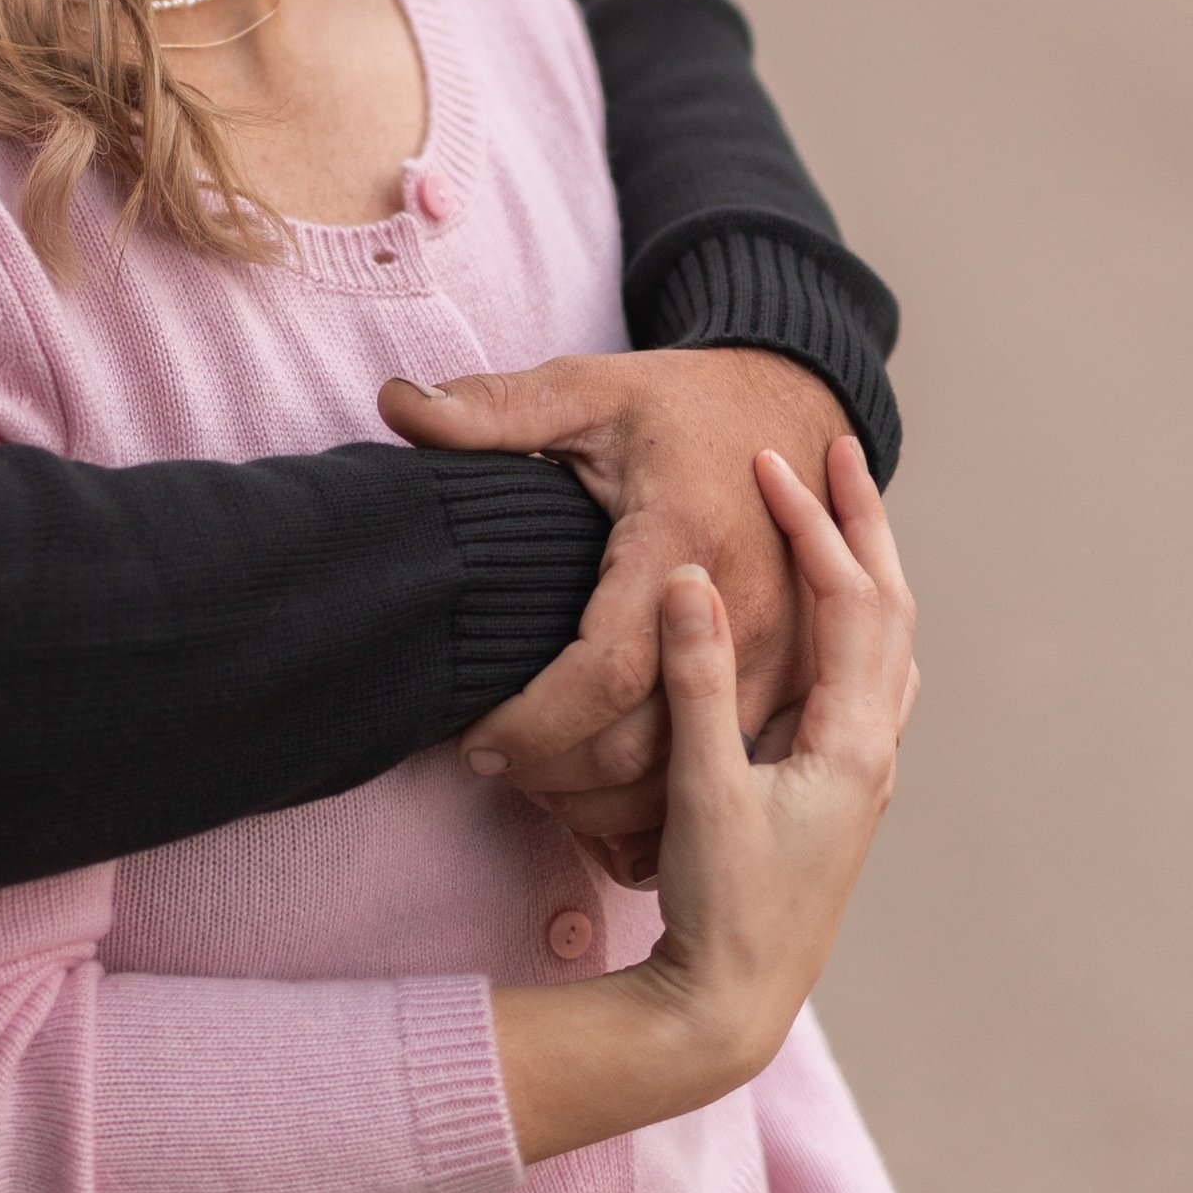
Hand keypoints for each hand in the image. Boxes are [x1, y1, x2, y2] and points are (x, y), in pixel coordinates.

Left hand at [379, 349, 849, 827]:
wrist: (797, 413)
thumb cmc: (683, 409)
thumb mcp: (589, 390)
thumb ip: (494, 407)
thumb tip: (395, 404)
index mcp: (685, 543)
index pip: (606, 672)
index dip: (533, 723)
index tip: (473, 740)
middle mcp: (744, 615)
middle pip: (644, 746)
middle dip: (556, 774)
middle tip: (492, 763)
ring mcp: (782, 658)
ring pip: (690, 776)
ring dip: (607, 800)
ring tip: (539, 781)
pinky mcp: (797, 682)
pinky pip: (732, 771)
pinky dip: (665, 801)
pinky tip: (609, 796)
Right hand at [630, 442, 916, 1089]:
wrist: (736, 1002)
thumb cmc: (722, 904)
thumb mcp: (703, 787)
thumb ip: (698, 680)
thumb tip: (692, 577)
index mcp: (853, 743)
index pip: (850, 601)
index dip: (814, 526)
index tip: (773, 465)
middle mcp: (874, 751)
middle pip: (889, 609)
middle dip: (864, 526)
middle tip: (840, 453)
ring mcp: (863, 773)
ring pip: (887, 644)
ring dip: (865, 569)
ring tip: (844, 514)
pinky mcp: (839, 791)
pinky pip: (869, 680)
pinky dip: (857, 623)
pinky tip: (834, 624)